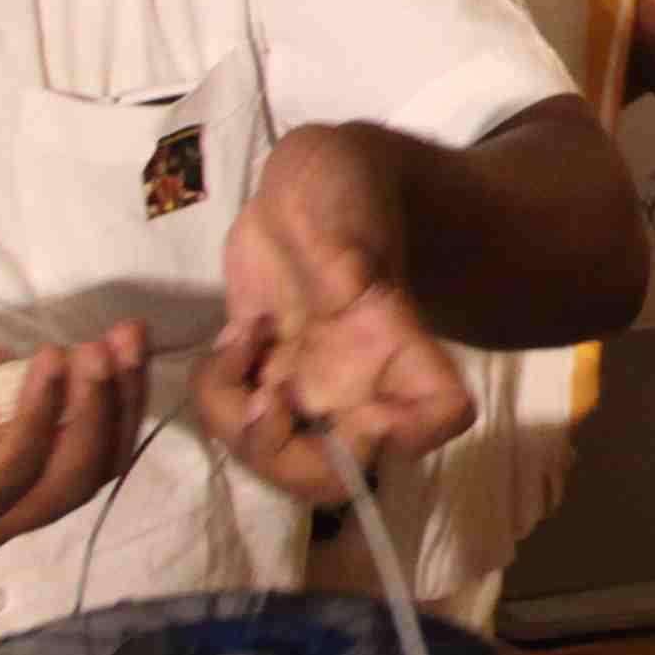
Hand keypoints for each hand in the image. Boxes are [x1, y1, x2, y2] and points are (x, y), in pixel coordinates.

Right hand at [0, 325, 151, 558]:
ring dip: (121, 403)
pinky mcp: (37, 476)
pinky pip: (95, 450)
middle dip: (95, 412)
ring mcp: (14, 507)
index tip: (52, 355)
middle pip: (65, 486)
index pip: (6, 480)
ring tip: (126, 338)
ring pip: (94, 470)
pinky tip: (126, 350)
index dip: (39, 421)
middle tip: (100, 346)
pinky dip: (119, 401)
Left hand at [200, 125, 476, 496]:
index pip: (439, 416)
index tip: (361, 410)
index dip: (404, 436)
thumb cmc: (340, 180)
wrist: (311, 186)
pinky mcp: (265, 373)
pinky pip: (233, 417)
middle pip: (339, 473)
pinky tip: (229, 340)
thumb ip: (339, 247)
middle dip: (285, 457)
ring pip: (276, 456)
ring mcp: (310, 382)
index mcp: (396, 339)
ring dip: (235, 420)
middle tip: (260, 399)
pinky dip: (215, 392)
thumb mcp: (343, 193)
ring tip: (239, 345)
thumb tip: (343, 294)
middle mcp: (358, 379)